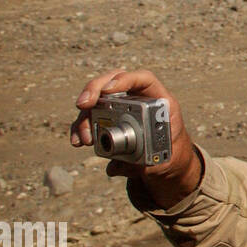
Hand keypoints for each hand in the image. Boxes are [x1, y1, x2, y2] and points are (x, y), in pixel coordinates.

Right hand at [71, 69, 201, 206]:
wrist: (168, 156)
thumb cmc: (169, 150)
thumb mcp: (165, 157)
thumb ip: (143, 162)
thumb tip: (114, 167)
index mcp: (159, 101)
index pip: (144, 79)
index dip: (125, 80)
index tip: (109, 90)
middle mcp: (137, 99)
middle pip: (113, 82)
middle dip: (94, 89)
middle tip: (83, 104)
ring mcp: (121, 107)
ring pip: (97, 101)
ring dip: (85, 117)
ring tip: (85, 138)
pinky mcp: (108, 118)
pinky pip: (90, 118)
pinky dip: (81, 128)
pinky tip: (77, 141)